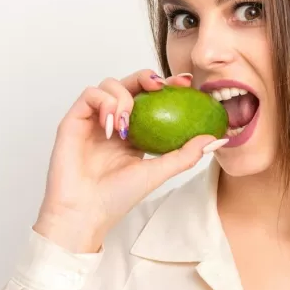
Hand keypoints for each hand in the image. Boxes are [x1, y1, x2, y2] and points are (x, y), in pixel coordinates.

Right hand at [32, 69, 224, 252]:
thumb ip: (185, 154)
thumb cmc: (118, 197)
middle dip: (147, 77)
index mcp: (135, 131)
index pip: (151, 98)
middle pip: (130, 83)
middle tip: (161, 86)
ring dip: (123, 95)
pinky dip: (104, 102)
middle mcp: (113, 121)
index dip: (167, 84)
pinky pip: (89, 95)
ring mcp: (93, 119)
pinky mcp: (73, 120)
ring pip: (108, 84)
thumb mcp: (159, 172)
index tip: (187, 82)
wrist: (86, 213)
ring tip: (127, 123)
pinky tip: (112, 124)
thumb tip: (216, 139)